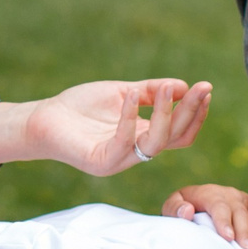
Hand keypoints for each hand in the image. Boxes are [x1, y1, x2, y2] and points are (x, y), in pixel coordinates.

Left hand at [14, 78, 212, 176]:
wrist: (42, 118)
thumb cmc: (80, 107)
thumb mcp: (122, 93)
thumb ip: (150, 91)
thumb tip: (183, 87)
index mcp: (143, 137)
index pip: (180, 133)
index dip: (196, 114)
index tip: (205, 88)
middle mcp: (136, 152)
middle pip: (176, 138)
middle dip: (191, 112)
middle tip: (202, 88)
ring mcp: (119, 160)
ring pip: (156, 144)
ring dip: (166, 115)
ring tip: (167, 89)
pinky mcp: (100, 162)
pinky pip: (123, 143)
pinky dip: (130, 117)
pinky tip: (131, 94)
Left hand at [165, 182, 247, 248]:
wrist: (195, 207)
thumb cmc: (182, 211)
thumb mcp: (172, 208)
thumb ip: (174, 208)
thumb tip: (187, 211)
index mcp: (209, 192)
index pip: (218, 205)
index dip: (223, 220)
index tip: (227, 237)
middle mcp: (229, 194)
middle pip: (240, 210)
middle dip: (244, 230)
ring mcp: (243, 200)